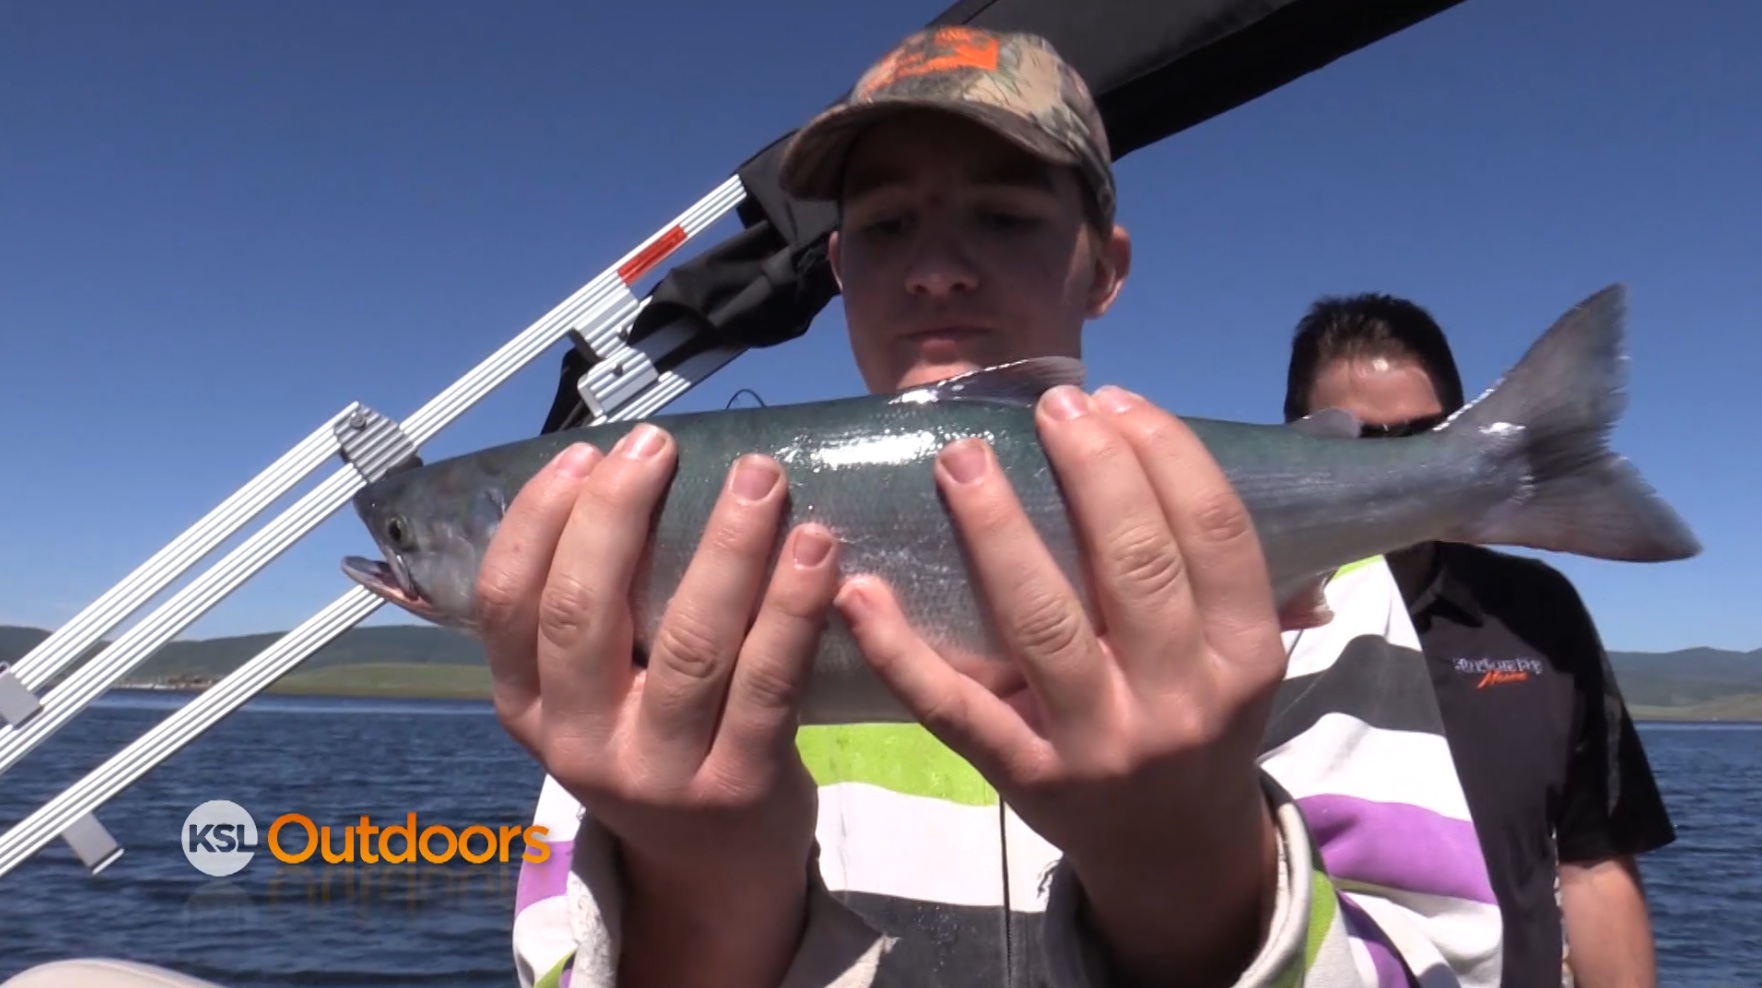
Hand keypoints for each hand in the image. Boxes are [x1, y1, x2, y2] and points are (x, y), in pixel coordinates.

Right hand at [475, 426, 841, 987]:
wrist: (714, 871)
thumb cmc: (655, 743)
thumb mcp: (591, 694)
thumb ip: (593, 612)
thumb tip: (621, 473)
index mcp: (526, 707)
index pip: (505, 603)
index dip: (538, 519)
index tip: (585, 453)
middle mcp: (579, 743)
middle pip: (585, 613)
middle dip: (621, 513)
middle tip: (661, 443)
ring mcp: (659, 771)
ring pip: (689, 643)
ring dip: (728, 548)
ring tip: (761, 478)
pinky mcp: (739, 786)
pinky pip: (770, 681)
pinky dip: (796, 606)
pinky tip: (819, 548)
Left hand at [835, 385, 1285, 986]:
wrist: (1171, 851)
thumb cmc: (1197, 719)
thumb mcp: (1240, 656)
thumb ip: (1222, 567)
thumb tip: (1166, 440)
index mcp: (1245, 657)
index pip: (1214, 532)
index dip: (1165, 453)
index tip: (1113, 398)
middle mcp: (1179, 700)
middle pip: (1134, 564)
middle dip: (1091, 470)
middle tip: (1049, 405)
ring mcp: (1096, 744)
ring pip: (1042, 624)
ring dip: (997, 531)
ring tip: (962, 458)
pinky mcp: (1022, 776)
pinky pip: (953, 707)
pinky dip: (900, 649)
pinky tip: (861, 589)